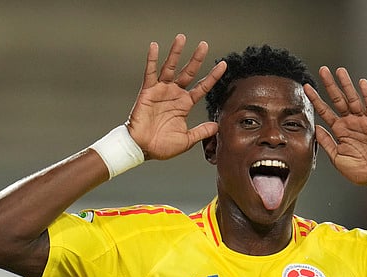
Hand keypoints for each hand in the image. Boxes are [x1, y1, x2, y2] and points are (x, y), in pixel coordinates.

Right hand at [126, 34, 226, 160]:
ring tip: (181, 38)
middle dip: (197, 58)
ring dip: (176, 53)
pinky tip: (155, 46)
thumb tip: (216, 126)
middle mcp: (174, 94)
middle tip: (204, 45)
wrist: (142, 148)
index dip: (213, 76)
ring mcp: (161, 91)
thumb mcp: (186, 140)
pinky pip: (150, 72)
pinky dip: (152, 60)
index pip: (202, 87)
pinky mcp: (148, 91)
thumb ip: (201, 132)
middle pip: (188, 72)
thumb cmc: (161, 146)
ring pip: (171, 68)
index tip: (223, 64)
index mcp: (184, 104)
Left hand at [305, 66, 366, 185]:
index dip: (316, 99)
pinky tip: (361, 83)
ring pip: (353, 99)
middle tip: (322, 70)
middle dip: (330, 85)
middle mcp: (350, 123)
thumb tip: (315, 128)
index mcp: (339, 131)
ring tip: (339, 71)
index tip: (306, 88)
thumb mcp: (337, 158)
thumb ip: (326, 143)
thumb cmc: (358, 170)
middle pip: (338, 100)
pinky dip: (366, 94)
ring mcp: (363, 121)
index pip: (325, 111)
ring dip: (346, 85)